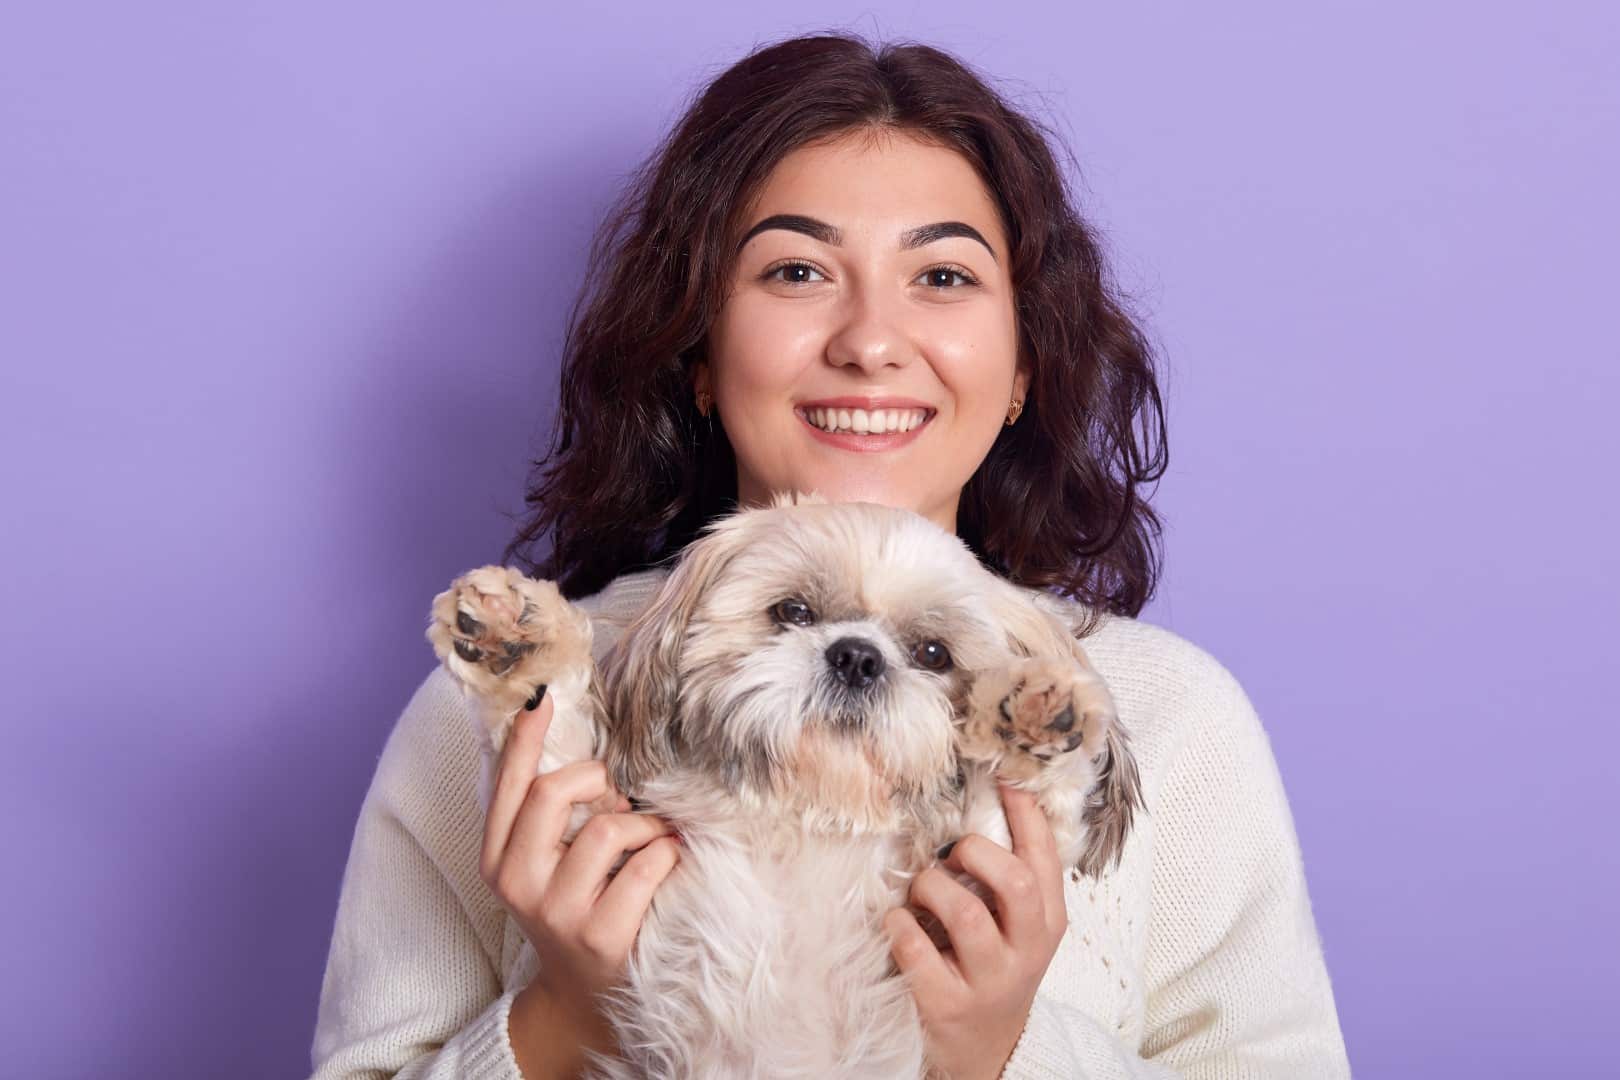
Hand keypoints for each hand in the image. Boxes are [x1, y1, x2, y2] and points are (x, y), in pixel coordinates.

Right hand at [482, 691, 681, 1076]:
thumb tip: (565, 731)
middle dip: (595, 778)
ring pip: (607, 828)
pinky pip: (647, 865)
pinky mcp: (602, 936)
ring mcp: (559, 912)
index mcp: (497, 857)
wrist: (585, 995)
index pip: (507, 785)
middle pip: (551, 794)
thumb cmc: (575, 906)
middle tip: (618, 793)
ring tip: (652, 835)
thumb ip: (549, 811)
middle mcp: (519, 882)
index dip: (524, 737)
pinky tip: (667, 862)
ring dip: (643, 823)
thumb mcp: (546, 861)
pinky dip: (666, 854)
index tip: (543, 696)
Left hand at [883, 784, 1066, 1079]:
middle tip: (951, 856)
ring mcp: (989, 980)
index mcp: (1048, 920)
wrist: (987, 1049)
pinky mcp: (948, 1004)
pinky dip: (899, 925)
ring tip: (920, 892)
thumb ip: (1010, 875)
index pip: (1044, 856)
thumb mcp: (1019, 926)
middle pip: (1013, 882)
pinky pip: (916, 948)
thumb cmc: (995, 967)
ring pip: (964, 912)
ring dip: (931, 888)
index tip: (1003, 774)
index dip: (1024, 811)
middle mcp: (1026, 950)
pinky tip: (897, 923)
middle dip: (974, 854)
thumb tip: (989, 795)